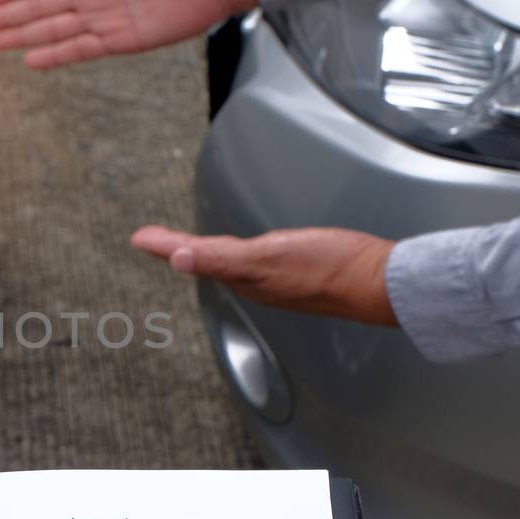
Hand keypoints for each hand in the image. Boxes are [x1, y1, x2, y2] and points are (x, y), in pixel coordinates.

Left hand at [133, 225, 398, 326]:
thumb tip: (177, 259)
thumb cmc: (329, 269)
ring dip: (205, 253)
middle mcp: (259, 281)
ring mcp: (281, 278)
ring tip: (188, 247)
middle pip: (208, 261)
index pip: (195, 257)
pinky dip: (237, 253)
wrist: (380, 281)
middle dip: (180, 251)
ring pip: (230, 264)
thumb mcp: (267, 257)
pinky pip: (255, 261)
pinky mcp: (303, 270)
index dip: (167, 246)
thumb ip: (220, 258)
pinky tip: (247, 253)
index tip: (139, 237)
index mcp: (245, 276)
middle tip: (154, 240)